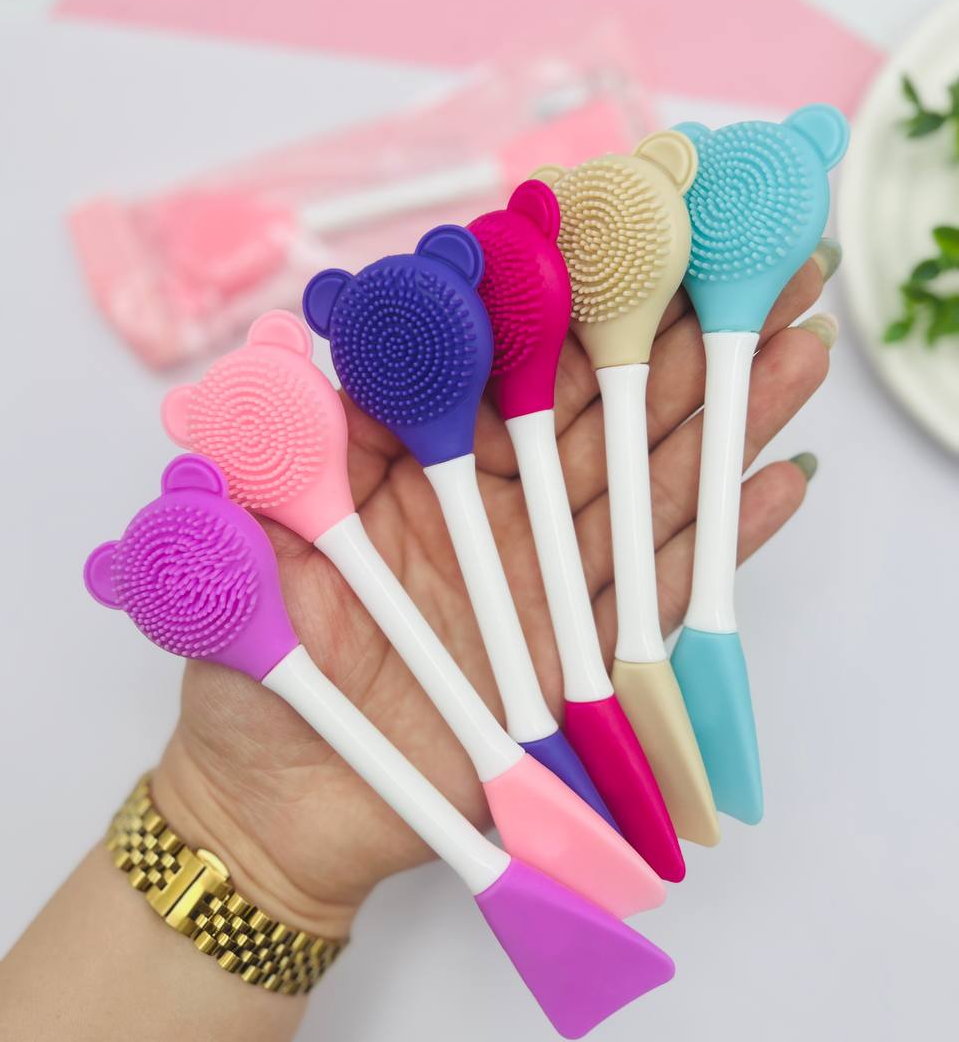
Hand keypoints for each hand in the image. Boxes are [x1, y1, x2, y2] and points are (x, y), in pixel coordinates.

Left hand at [153, 260, 832, 936]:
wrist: (286, 810)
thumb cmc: (249, 681)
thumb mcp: (243, 558)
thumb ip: (272, 464)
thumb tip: (280, 353)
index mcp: (422, 473)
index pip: (508, 368)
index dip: (572, 300)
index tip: (635, 231)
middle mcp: (500, 512)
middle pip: (604, 411)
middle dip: (681, 337)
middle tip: (764, 263)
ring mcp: (549, 581)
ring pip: (650, 484)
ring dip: (723, 418)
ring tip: (797, 347)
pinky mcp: (583, 656)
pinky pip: (663, 588)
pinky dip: (724, 538)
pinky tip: (781, 477)